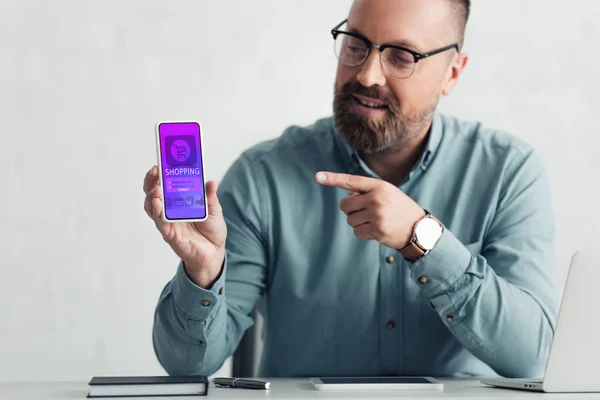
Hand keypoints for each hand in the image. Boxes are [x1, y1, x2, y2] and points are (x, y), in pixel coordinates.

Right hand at [143, 166, 226, 287]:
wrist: (215, 252)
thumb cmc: (211, 230)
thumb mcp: (214, 209)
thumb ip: (211, 197)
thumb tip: (210, 182)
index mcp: (178, 202)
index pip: (163, 185)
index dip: (158, 175)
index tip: (159, 164)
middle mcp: (170, 211)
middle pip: (152, 194)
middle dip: (151, 182)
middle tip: (155, 172)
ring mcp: (168, 223)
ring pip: (152, 208)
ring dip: (152, 197)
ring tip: (156, 189)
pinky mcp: (171, 236)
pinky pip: (161, 224)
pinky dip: (158, 214)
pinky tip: (158, 205)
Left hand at [316, 171, 425, 248]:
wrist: (419, 229)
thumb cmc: (399, 209)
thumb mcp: (387, 193)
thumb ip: (367, 191)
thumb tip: (347, 195)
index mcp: (379, 186)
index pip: (351, 180)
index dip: (333, 179)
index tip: (318, 176)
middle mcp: (377, 198)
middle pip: (345, 205)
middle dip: (350, 210)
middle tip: (365, 212)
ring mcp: (376, 215)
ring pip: (350, 220)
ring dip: (358, 223)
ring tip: (375, 221)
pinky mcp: (376, 230)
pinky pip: (356, 232)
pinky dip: (363, 233)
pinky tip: (376, 230)